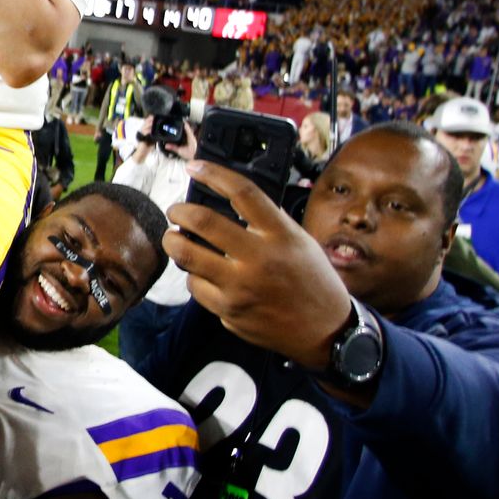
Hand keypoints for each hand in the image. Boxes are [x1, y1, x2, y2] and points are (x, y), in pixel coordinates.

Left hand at [164, 161, 352, 368]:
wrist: (324, 331)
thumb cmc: (313, 282)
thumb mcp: (299, 241)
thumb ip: (268, 221)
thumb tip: (228, 200)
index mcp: (281, 235)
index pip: (242, 192)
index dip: (213, 174)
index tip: (195, 167)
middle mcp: (259, 259)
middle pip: (202, 222)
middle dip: (179, 211)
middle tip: (175, 210)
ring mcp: (240, 287)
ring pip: (186, 255)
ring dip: (173, 241)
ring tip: (176, 238)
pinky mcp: (229, 311)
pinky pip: (195, 286)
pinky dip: (193, 275)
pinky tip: (202, 272)